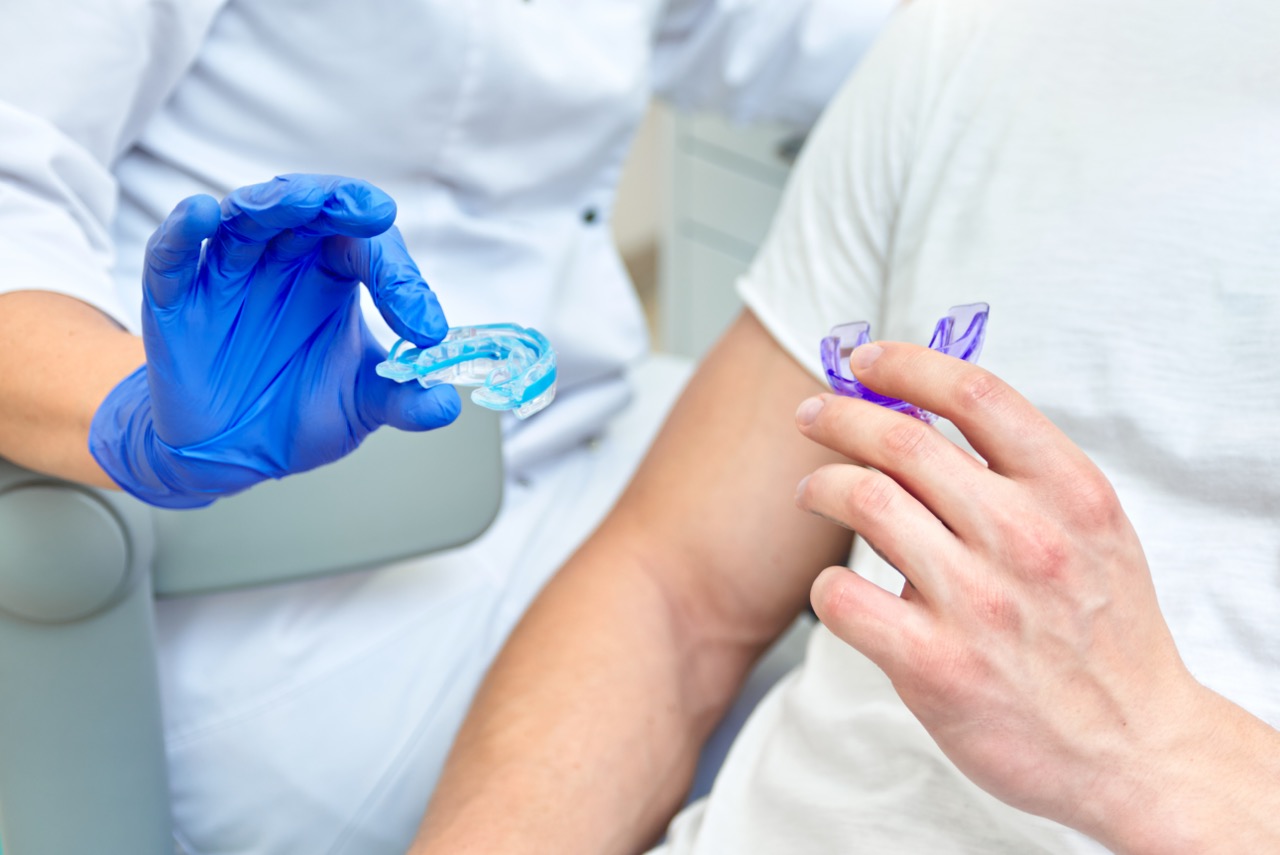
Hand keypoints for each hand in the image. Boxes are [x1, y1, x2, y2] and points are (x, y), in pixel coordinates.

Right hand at [90, 174, 460, 507]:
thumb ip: (404, 400)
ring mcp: (228, 275)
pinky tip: (200, 214)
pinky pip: (173, 255)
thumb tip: (446, 403)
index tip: (426, 330)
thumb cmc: (298, 409)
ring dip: (272, 204)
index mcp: (333, 274)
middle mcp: (283, 262)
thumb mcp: (361, 407)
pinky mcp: (175, 299)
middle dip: (339, 204)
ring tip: (300, 201)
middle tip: (373, 213)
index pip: (370, 250)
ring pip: (246, 220)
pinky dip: (182, 232)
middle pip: (309, 211)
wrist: (233, 452)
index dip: (401, 280)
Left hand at [793, 342, 1211, 845]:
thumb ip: (1022, 472)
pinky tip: (834, 590)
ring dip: (820, 485)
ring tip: (812, 491)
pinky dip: (824, 586)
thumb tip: (924, 409)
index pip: (975, 393)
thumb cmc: (1103, 632)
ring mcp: (979, 602)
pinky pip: (843, 598)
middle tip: (811, 417)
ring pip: (863, 501)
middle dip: (839, 415)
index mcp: (1069, 492)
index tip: (863, 361)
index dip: (905, 363)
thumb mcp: (1092, 530)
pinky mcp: (936, 666)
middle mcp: (1025, 538)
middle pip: (902, 441)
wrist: (1135, 749)